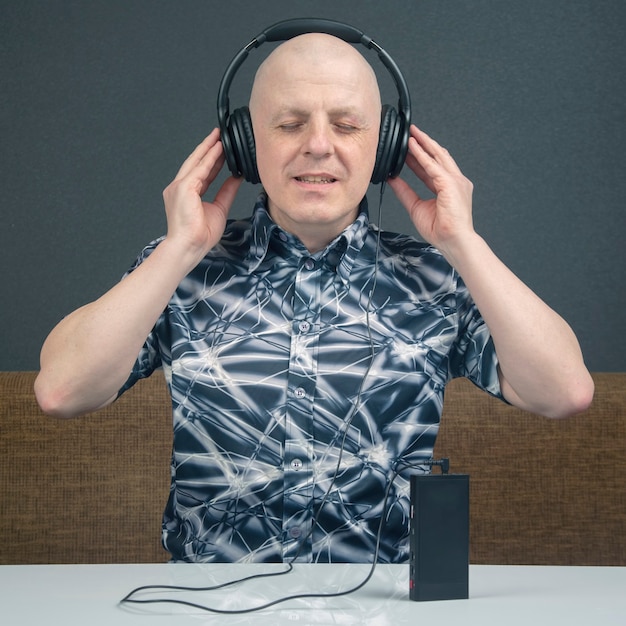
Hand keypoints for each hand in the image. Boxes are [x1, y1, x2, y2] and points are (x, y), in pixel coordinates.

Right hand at [162, 128, 242, 266]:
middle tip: (219, 134)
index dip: (211, 160)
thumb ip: (227, 191)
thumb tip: (237, 178)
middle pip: (196, 162)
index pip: (201, 172)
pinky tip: (218, 149)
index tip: (221, 149)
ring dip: (209, 148)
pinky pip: (199, 170)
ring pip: (196, 162)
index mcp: (186, 194)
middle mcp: (179, 187)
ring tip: (220, 136)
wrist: (189, 247)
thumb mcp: (219, 208)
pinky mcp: (183, 188)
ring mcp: (179, 187)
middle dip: (208, 148)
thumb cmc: (200, 235)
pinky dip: (209, 158)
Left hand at [388, 125, 474, 255]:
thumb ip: (404, 191)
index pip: (432, 167)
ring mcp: (455, 181)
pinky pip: (433, 166)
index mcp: (449, 187)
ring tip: (411, 133)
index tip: (407, 148)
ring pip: (437, 156)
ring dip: (424, 143)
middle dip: (424, 143)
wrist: (453, 241)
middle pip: (438, 156)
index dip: (419, 157)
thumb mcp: (415, 207)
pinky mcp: (451, 184)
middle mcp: (455, 181)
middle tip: (411, 131)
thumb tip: (392, 180)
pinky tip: (413, 147)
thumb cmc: (440, 230)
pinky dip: (422, 156)